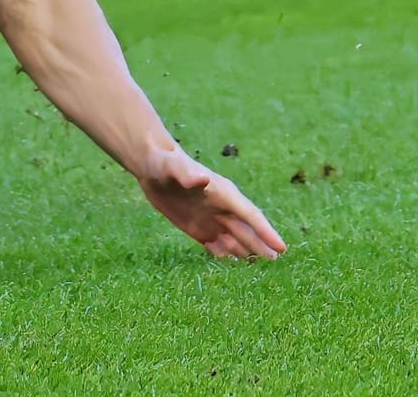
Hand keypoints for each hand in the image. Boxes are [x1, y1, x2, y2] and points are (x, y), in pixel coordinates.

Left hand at [137, 145, 284, 259]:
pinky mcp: (196, 227)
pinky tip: (228, 264)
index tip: (281, 247)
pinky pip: (214, 244)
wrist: (151, 166)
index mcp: (223, 193)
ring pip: (233, 239)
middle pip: (246, 230)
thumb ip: (188, 174)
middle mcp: (221, 208)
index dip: (265, 231)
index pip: (250, 215)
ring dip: (244, 252)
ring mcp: (210, 219)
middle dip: (260, 246)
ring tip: (257, 269)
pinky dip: (222, 254)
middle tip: (275, 263)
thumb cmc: (165, 162)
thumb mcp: (174, 167)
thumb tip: (201, 178)